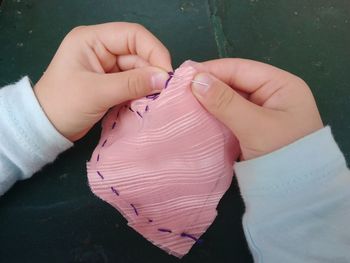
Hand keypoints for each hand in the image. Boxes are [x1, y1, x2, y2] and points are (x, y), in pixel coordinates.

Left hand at [34, 22, 171, 140]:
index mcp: (92, 39)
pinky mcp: (111, 83)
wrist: (45, 129)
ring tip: (158, 99)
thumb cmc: (63, 105)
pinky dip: (142, 92)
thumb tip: (165, 79)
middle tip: (165, 91)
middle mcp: (101, 48)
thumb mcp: (98, 92)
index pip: (133, 35)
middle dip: (152, 71)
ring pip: (138, 70)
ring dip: (148, 84)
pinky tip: (148, 101)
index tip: (167, 73)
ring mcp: (107, 66)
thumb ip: (132, 84)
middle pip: (138, 53)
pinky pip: (133, 83)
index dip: (154, 51)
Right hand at [190, 58, 322, 159]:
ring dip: (209, 101)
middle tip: (178, 90)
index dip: (211, 70)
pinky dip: (214, 115)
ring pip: (229, 100)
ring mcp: (261, 112)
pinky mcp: (252, 128)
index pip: (241, 68)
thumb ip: (225, 102)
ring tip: (183, 101)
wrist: (297, 194)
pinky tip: (196, 116)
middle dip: (208, 86)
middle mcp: (272, 94)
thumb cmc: (283, 155)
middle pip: (234, 83)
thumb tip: (195, 79)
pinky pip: (229, 115)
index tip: (183, 75)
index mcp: (281, 85)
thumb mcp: (255, 126)